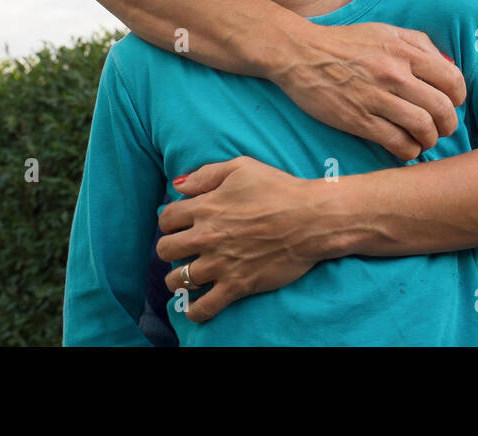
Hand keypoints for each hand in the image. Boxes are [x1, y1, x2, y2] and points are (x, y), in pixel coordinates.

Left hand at [157, 157, 341, 322]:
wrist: (311, 218)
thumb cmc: (279, 189)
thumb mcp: (242, 167)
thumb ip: (206, 174)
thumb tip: (178, 184)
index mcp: (206, 207)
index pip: (167, 218)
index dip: (169, 221)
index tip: (179, 224)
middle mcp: (207, 237)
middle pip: (166, 249)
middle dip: (170, 248)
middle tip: (182, 249)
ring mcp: (220, 264)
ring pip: (179, 279)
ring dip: (178, 278)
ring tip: (186, 276)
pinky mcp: (237, 285)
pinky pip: (205, 307)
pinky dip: (195, 310)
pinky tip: (195, 306)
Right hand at [270, 21, 465, 160]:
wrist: (301, 54)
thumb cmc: (346, 42)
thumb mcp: (385, 31)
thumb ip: (418, 44)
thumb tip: (446, 65)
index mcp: (404, 51)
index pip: (451, 79)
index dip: (458, 97)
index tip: (452, 104)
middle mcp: (394, 74)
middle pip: (441, 108)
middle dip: (448, 124)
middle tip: (442, 128)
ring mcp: (376, 98)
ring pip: (422, 127)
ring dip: (430, 140)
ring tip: (425, 140)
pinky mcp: (358, 120)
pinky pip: (396, 142)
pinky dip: (408, 150)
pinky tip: (406, 148)